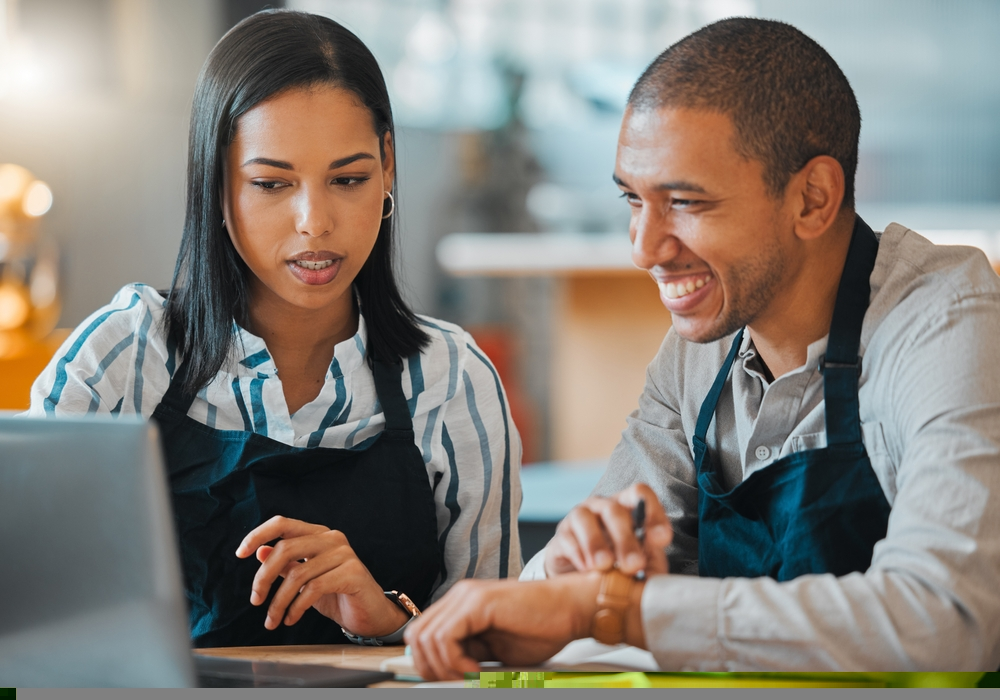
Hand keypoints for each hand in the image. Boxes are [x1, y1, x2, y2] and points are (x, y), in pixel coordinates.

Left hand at [235, 516, 408, 636]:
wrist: (370, 614)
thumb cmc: (337, 594)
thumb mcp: (305, 579)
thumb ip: (286, 564)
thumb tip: (259, 551)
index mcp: (318, 534)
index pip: (282, 523)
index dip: (258, 535)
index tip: (240, 554)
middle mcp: (332, 538)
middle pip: (285, 548)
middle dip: (263, 577)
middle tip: (255, 600)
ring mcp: (344, 554)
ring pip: (297, 574)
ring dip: (278, 602)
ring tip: (271, 620)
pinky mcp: (353, 573)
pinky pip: (314, 588)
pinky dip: (296, 607)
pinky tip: (290, 619)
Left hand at [404, 574, 603, 680]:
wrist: (571, 608)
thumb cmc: (543, 627)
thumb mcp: (497, 649)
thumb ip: (469, 655)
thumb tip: (445, 675)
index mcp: (462, 605)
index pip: (423, 634)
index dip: (427, 663)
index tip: (445, 682)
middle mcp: (460, 596)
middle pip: (418, 636)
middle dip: (429, 667)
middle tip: (453, 682)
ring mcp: (467, 596)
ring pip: (426, 637)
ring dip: (443, 667)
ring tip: (468, 676)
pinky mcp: (478, 602)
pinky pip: (446, 637)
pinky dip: (454, 661)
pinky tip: (474, 669)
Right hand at [543, 483, 671, 577]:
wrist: (581, 579)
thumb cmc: (618, 566)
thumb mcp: (640, 563)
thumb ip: (651, 564)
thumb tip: (656, 578)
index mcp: (627, 507)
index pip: (640, 494)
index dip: (652, 512)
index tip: (661, 540)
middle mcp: (602, 507)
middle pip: (614, 510)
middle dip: (625, 539)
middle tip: (634, 565)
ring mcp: (578, 517)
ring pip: (585, 518)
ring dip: (596, 543)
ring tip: (605, 566)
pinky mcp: (561, 536)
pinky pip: (566, 538)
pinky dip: (577, 553)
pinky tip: (586, 569)